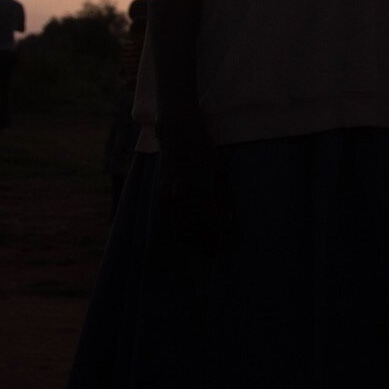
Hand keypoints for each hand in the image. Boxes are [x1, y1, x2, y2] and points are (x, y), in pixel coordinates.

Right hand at [153, 110, 226, 254]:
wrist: (179, 135)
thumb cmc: (204, 151)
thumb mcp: (220, 172)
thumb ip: (224, 198)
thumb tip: (228, 222)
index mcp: (202, 188)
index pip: (210, 222)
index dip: (216, 237)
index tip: (222, 247)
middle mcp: (183, 194)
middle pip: (194, 228)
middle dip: (204, 243)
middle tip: (213, 254)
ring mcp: (169, 195)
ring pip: (179, 227)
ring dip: (190, 241)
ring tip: (200, 250)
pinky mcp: (160, 193)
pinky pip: (167, 219)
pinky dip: (175, 231)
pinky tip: (183, 239)